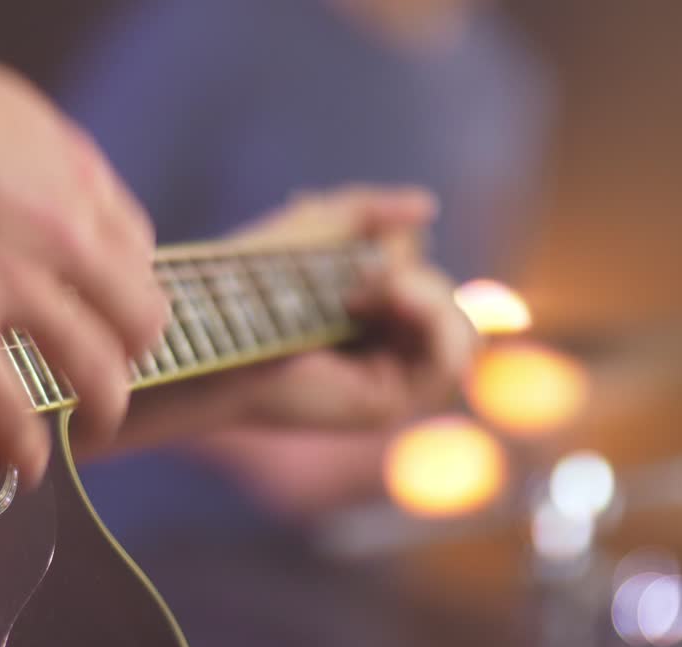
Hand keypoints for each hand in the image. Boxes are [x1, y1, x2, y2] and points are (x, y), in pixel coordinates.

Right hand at [0, 14, 165, 478]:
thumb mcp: (14, 111)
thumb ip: (54, 162)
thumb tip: (66, 196)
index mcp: (80, 181)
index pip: (141, 251)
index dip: (128, 285)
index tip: (109, 302)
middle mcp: (65, 238)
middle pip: (140, 319)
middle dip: (132, 352)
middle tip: (115, 368)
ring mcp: (14, 288)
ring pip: (97, 373)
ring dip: (103, 408)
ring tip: (93, 424)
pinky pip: (7, 410)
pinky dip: (23, 450)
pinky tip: (25, 468)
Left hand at [229, 186, 477, 429]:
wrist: (218, 320)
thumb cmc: (252, 276)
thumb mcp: (320, 226)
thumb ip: (372, 209)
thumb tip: (428, 208)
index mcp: (368, 315)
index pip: (429, 281)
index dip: (405, 256)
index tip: (362, 249)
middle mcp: (382, 352)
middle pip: (452, 305)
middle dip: (414, 276)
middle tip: (356, 278)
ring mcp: (388, 379)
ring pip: (464, 332)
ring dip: (428, 295)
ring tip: (373, 288)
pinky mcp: (386, 403)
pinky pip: (451, 362)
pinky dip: (437, 320)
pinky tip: (394, 297)